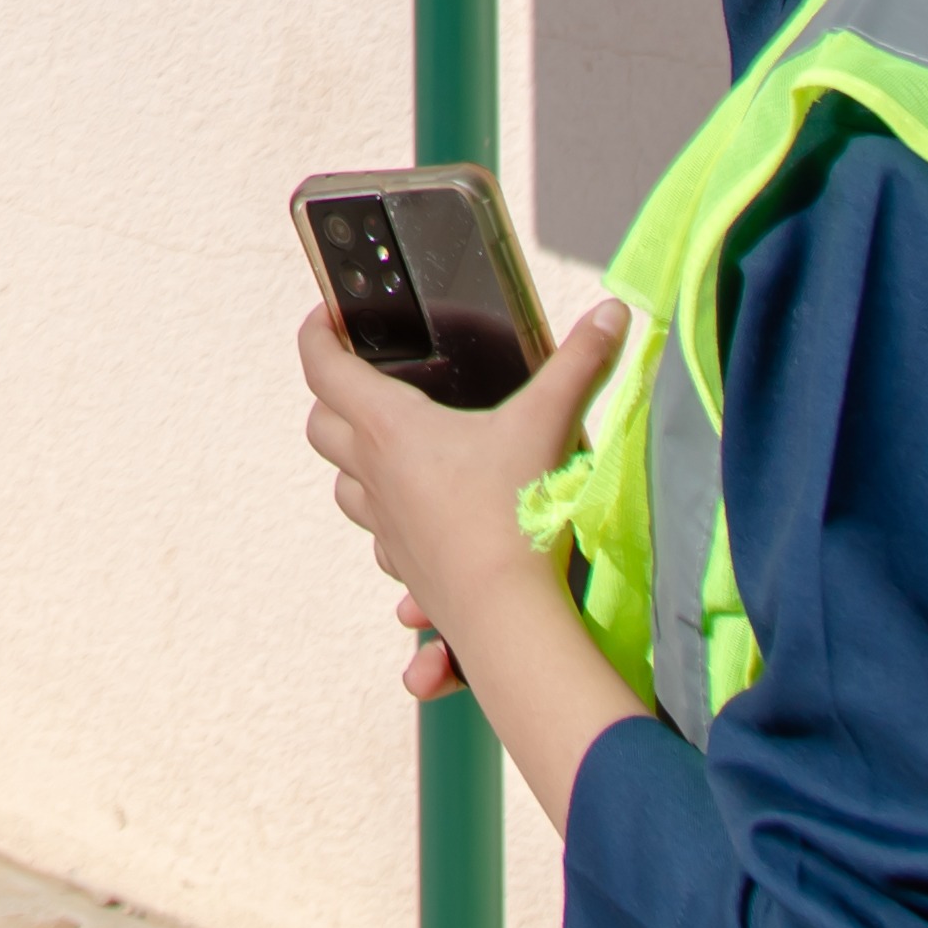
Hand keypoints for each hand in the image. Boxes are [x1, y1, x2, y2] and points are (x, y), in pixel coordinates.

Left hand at [294, 294, 653, 825]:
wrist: (507, 615)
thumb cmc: (513, 514)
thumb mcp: (548, 424)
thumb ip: (580, 364)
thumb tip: (611, 312)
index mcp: (389, 427)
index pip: (324, 367)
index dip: (315, 335)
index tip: (322, 319)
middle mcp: (373, 474)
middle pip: (319, 426)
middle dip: (331, 399)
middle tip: (361, 383)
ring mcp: (384, 525)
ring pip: (344, 486)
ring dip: (355, 465)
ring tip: (388, 451)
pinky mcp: (404, 565)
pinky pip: (381, 540)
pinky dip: (391, 523)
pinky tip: (424, 521)